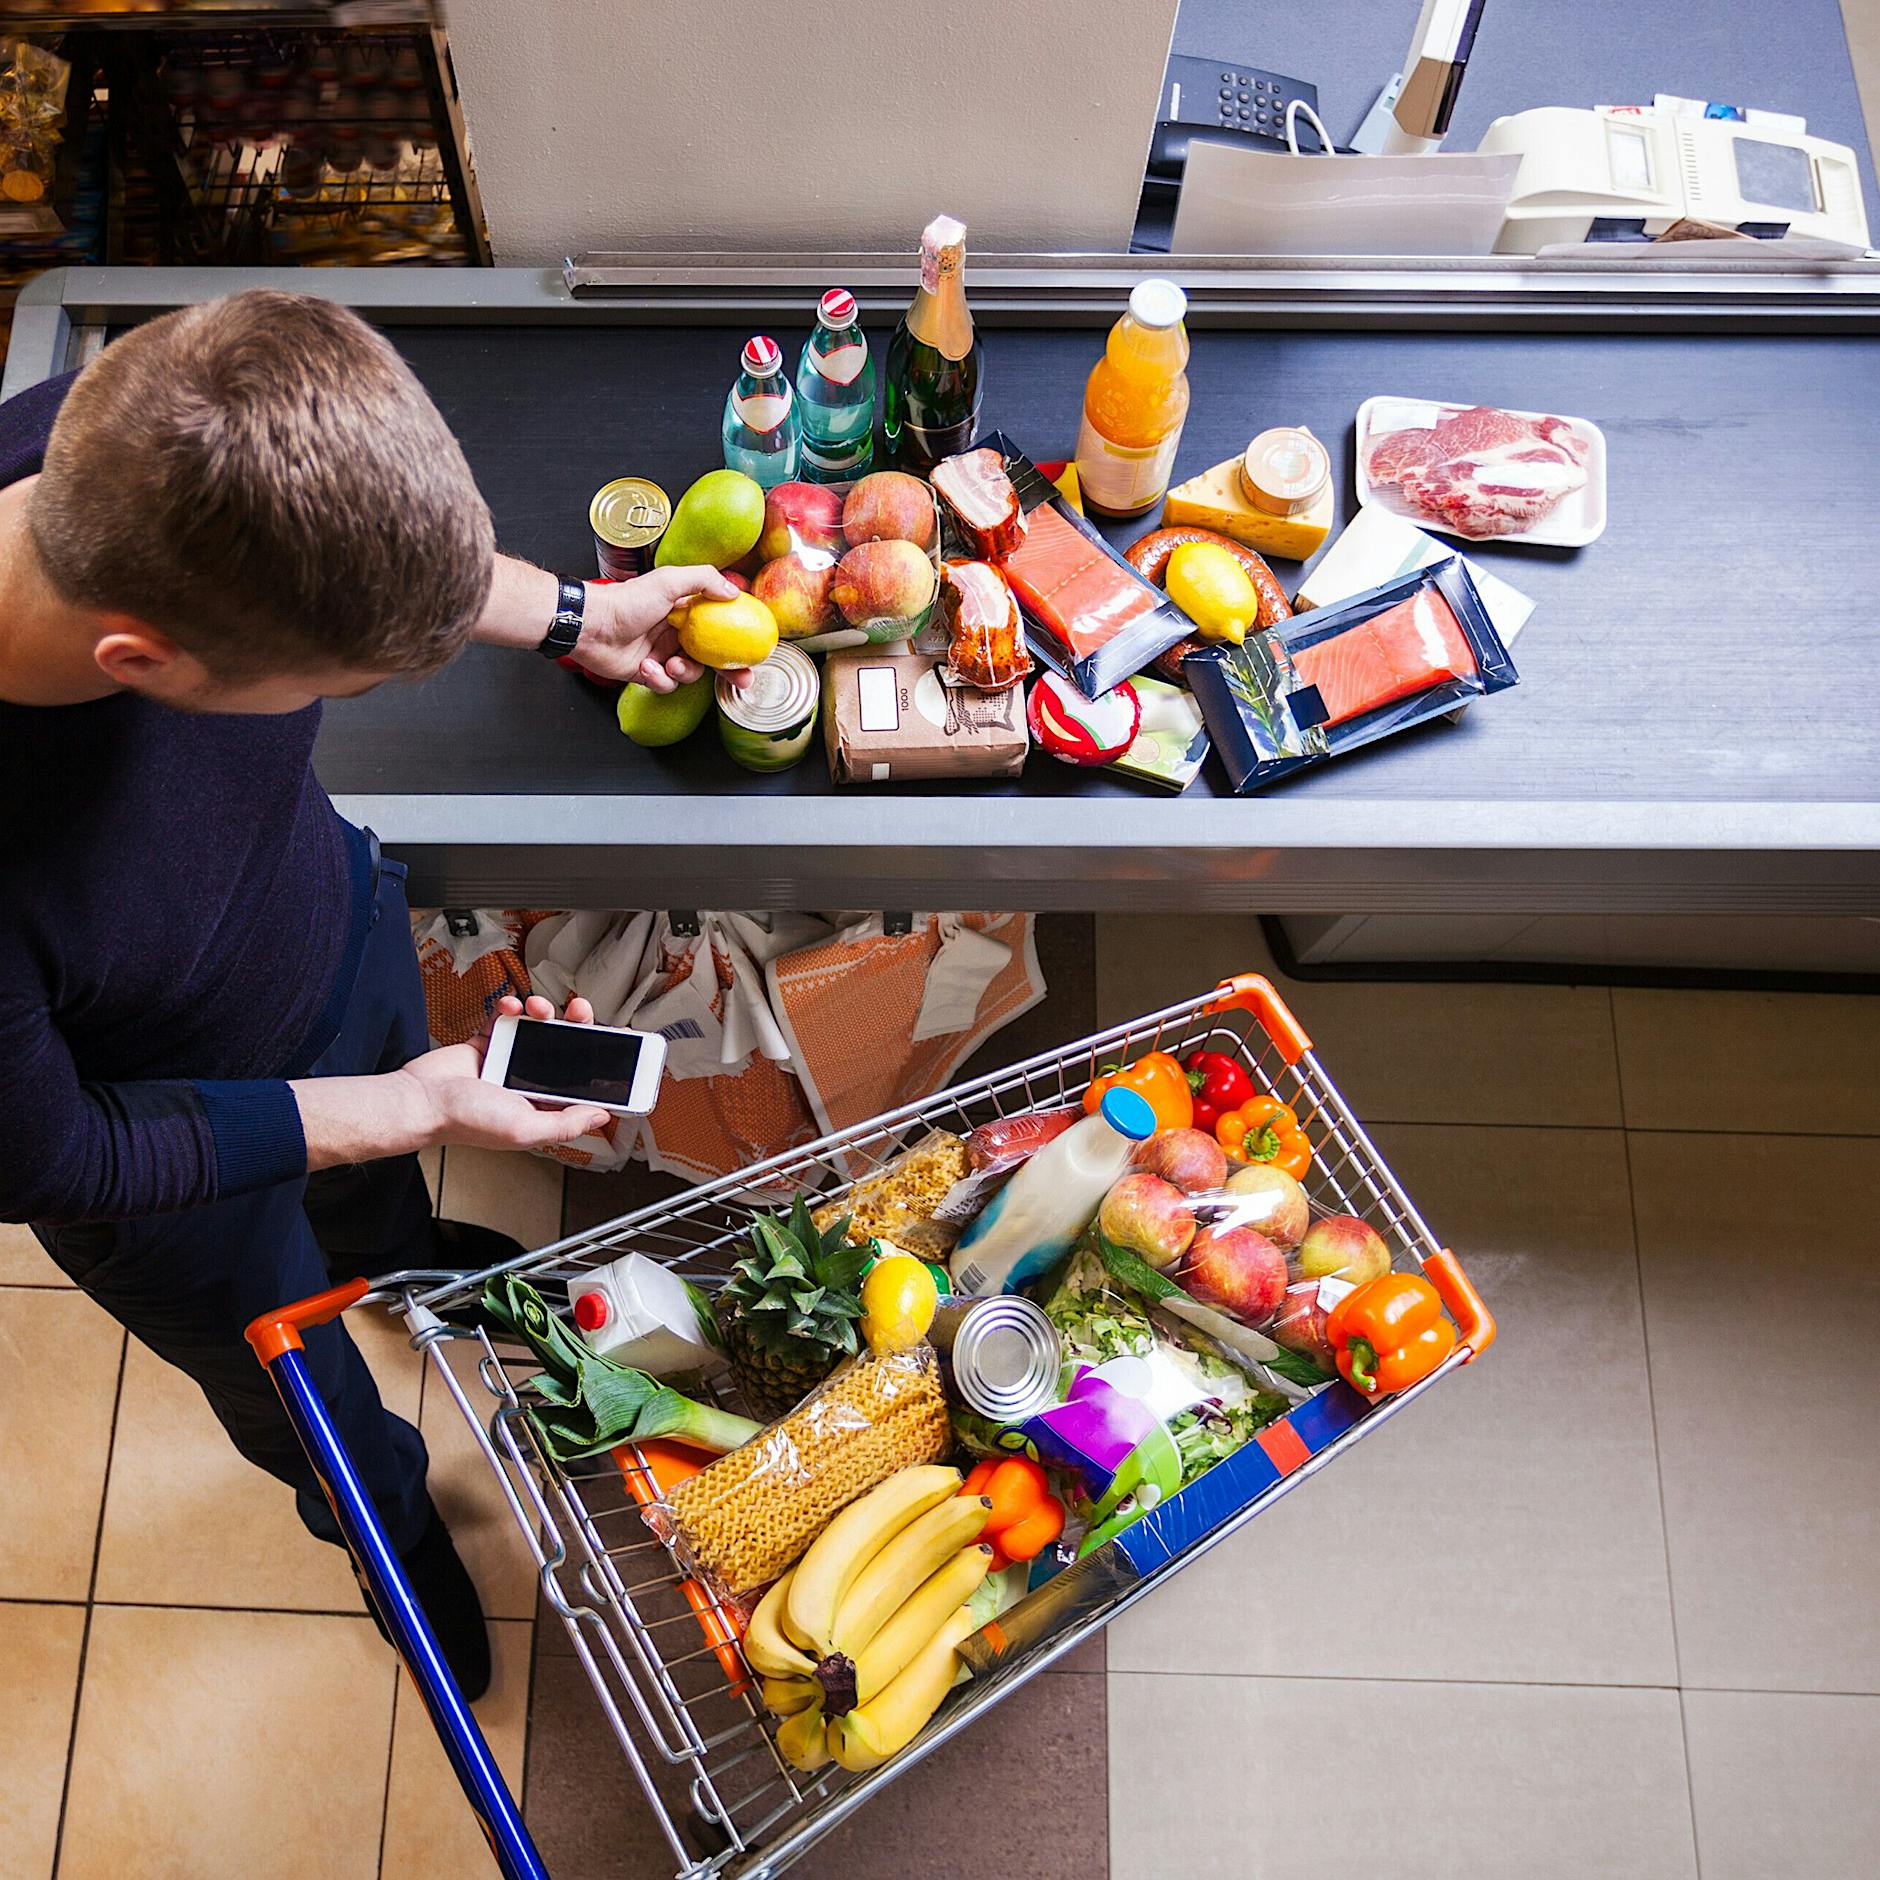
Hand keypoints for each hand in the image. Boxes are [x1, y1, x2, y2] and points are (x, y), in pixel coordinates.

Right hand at [392, 994, 611, 1151]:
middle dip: (577, 1027)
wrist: (421, 1100)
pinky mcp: (489, 1043)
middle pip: (566, 1050)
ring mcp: (510, 1061)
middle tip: (580, 1011)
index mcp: (542, 1107)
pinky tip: (510, 1007)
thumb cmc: (466, 1121)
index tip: (618, 1044)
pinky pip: (509, 1019)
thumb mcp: (525, 1129)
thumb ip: (565, 1123)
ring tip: (537, 1007)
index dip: (601, 1065)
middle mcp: (529, 1084)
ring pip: (540, 1029)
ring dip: (543, 1012)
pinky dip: (511, 1009)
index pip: (582, 1085)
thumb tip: (601, 1116)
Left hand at [577, 566, 751, 690]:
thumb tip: (734, 592)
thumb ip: (703, 580)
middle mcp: (676, 632)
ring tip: (670, 665)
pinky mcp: (648, 673)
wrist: (591, 625)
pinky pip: (666, 685)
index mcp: (684, 610)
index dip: (738, 639)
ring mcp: (663, 654)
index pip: (719, 625)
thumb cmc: (626, 600)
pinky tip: (646, 667)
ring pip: (691, 674)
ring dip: (684, 673)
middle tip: (741, 680)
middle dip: (728, 671)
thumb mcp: (668, 580)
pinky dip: (658, 679)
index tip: (753, 651)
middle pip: (712, 656)